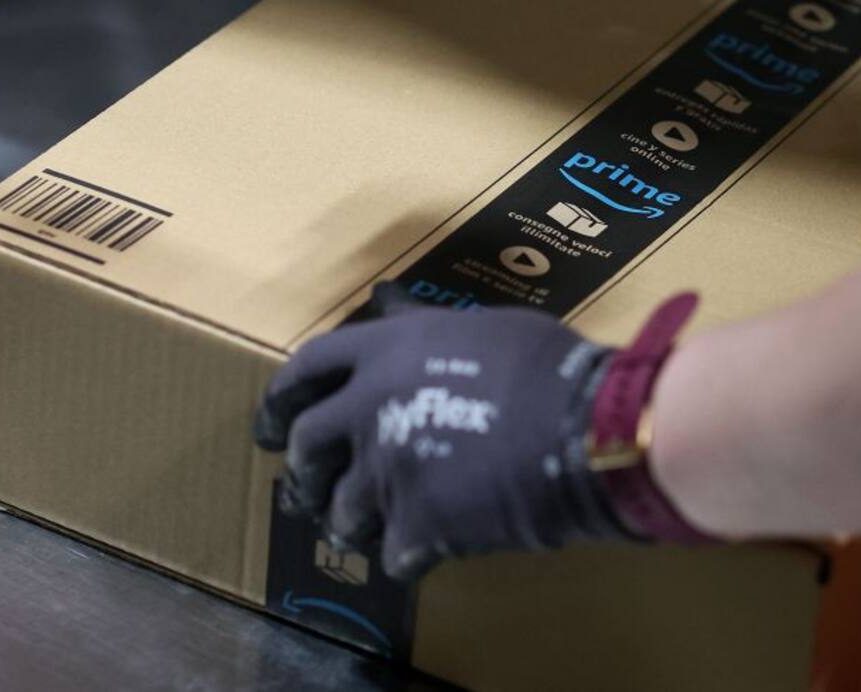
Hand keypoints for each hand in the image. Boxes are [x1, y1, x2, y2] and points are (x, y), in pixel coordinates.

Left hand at [255, 285, 638, 580]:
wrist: (590, 428)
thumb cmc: (548, 366)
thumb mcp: (478, 325)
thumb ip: (418, 326)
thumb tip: (387, 304)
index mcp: (385, 350)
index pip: (307, 368)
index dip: (282, 396)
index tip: (269, 422)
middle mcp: (370, 405)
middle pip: (306, 445)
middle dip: (306, 469)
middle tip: (314, 485)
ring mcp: (388, 468)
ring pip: (342, 510)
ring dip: (355, 521)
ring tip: (375, 528)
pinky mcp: (416, 524)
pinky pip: (392, 553)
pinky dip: (409, 554)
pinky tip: (432, 550)